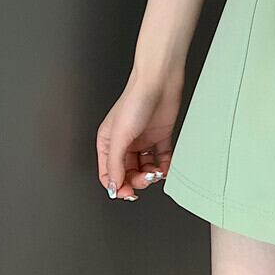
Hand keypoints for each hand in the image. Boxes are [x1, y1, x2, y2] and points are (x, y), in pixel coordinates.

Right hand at [96, 64, 183, 200]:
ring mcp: (143, 140)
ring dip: (150, 174)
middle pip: (128, 172)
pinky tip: (166, 168)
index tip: (127, 192)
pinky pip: (162, 158)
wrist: (160, 82)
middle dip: (136, 179)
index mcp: (108, 142)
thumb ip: (115, 163)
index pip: (109, 173)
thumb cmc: (135, 100)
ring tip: (156, 171)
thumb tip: (113, 186)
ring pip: (145, 167)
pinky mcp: (160, 136)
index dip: (117, 185)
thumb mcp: (119, 136)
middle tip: (146, 178)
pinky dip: (164, 166)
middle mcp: (125, 143)